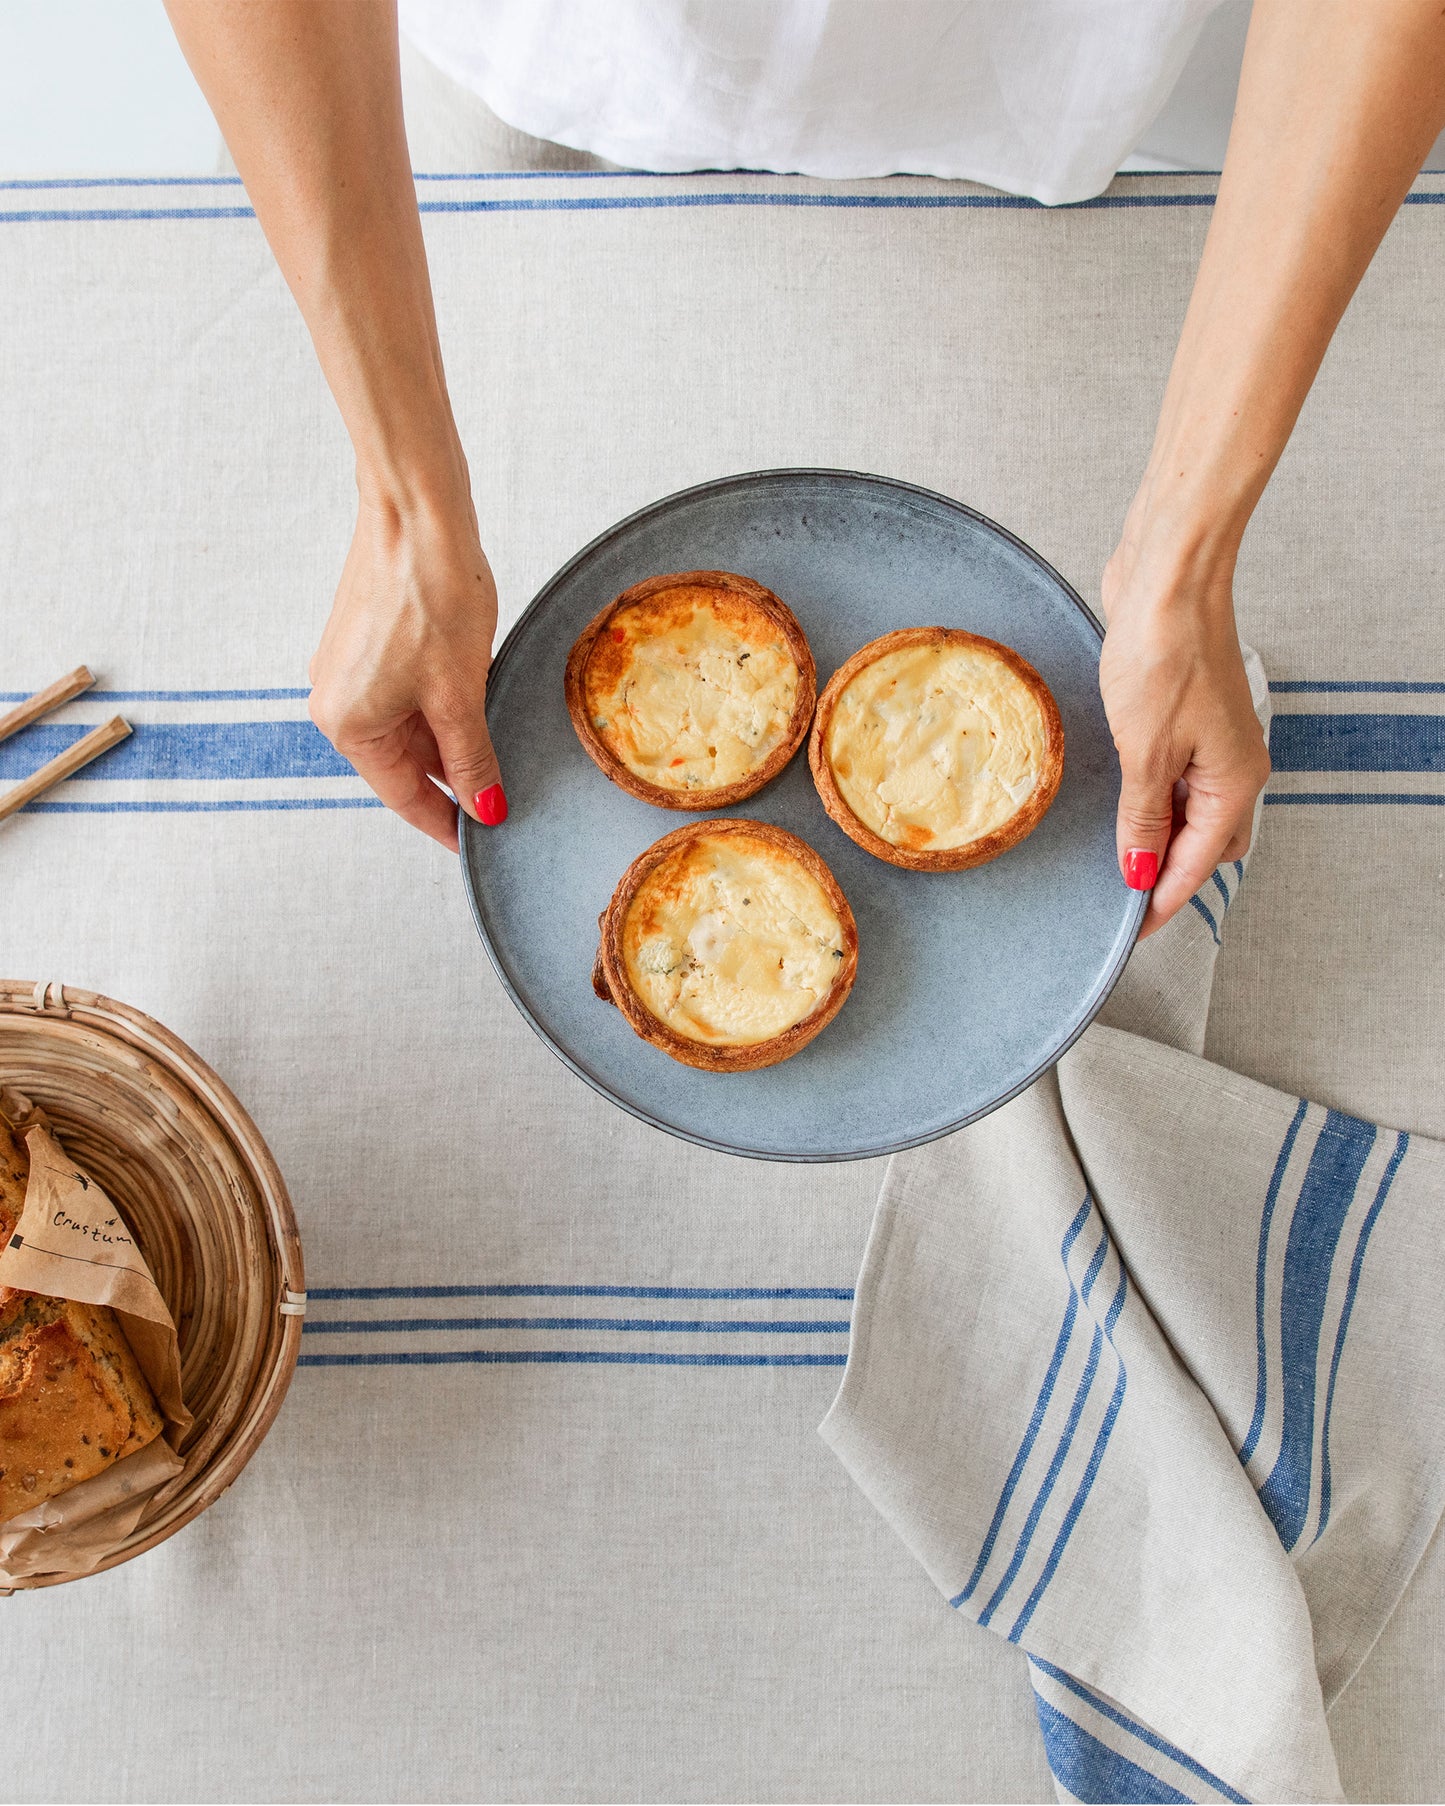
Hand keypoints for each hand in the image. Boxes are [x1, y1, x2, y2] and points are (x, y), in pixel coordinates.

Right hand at [308, 488, 503, 850]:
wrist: (415, 512)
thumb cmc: (432, 596)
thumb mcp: (460, 693)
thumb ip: (471, 759)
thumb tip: (485, 810)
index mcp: (348, 724)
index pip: (404, 797)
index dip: (446, 823)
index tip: (480, 845)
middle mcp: (335, 701)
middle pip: (403, 763)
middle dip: (453, 779)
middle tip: (503, 798)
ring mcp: (346, 670)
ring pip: (406, 728)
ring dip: (449, 740)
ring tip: (496, 749)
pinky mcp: (363, 641)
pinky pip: (403, 694)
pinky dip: (438, 707)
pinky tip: (477, 701)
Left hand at [1099, 532, 1269, 937]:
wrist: (1169, 577)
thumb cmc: (1164, 653)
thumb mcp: (1145, 751)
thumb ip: (1143, 818)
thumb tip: (1140, 872)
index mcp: (1235, 781)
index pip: (1198, 865)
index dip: (1161, 901)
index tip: (1128, 932)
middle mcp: (1234, 765)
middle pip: (1206, 843)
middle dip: (1168, 873)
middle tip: (1119, 899)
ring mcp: (1212, 740)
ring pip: (1191, 810)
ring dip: (1157, 835)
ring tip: (1113, 857)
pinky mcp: (1186, 716)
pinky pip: (1175, 776)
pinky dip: (1152, 799)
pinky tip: (1120, 803)